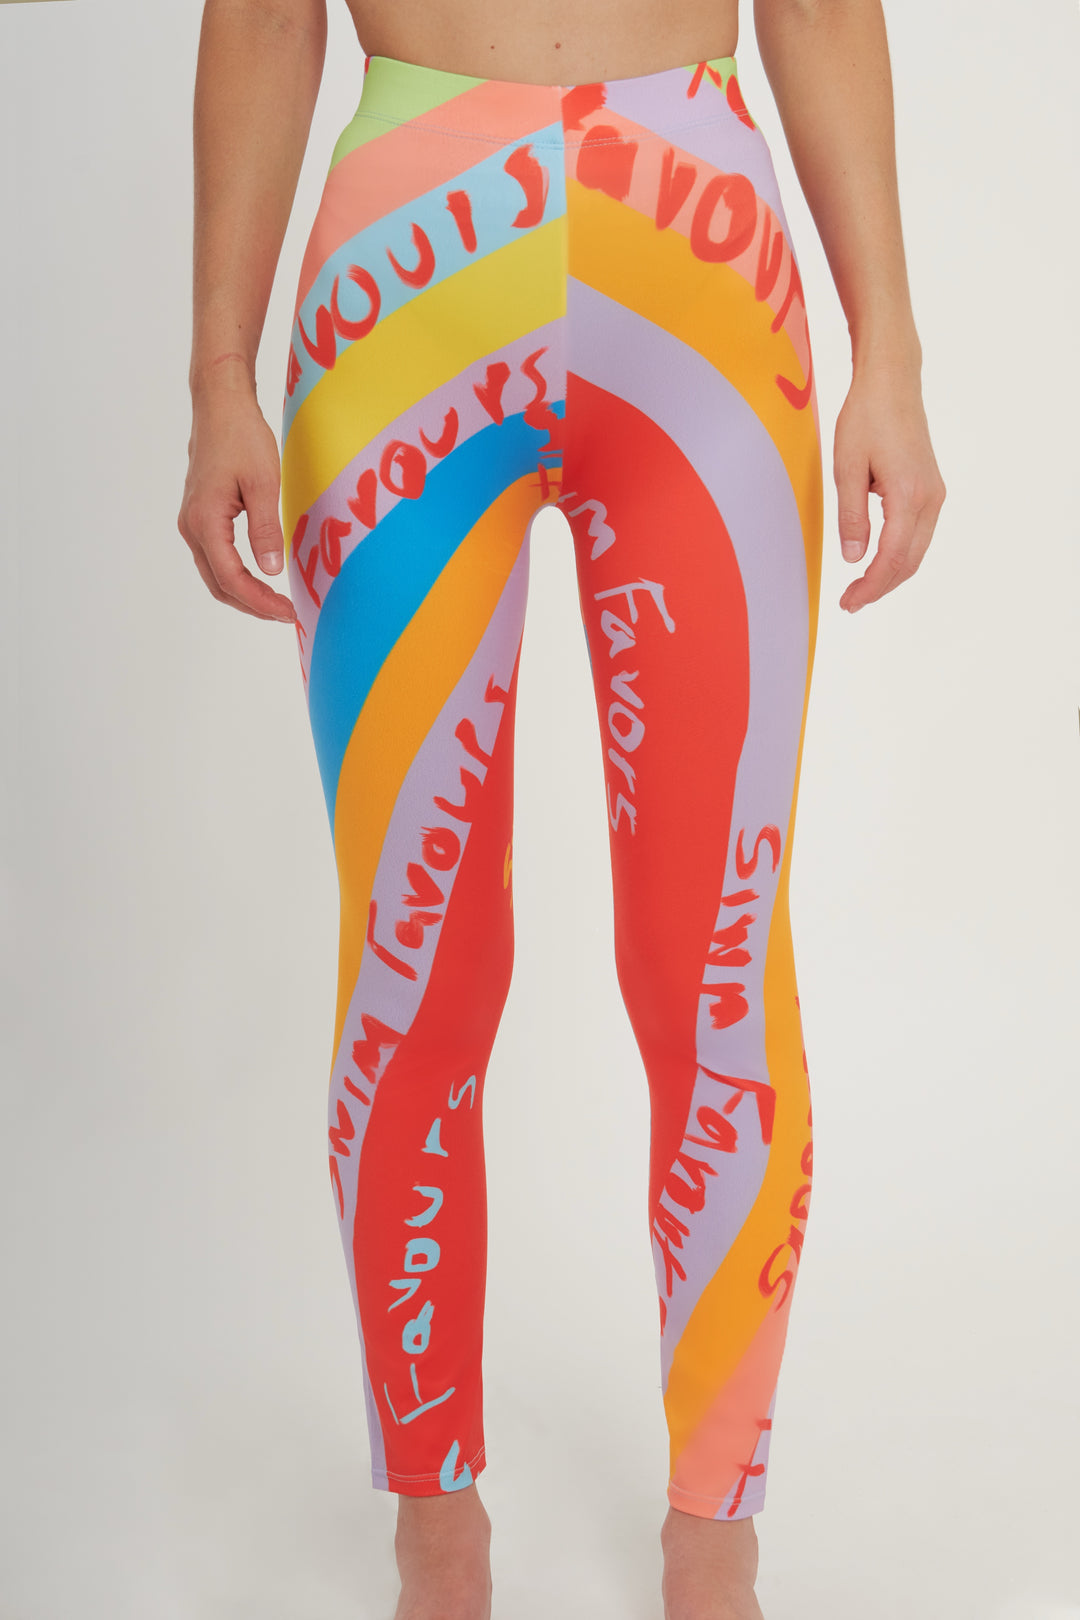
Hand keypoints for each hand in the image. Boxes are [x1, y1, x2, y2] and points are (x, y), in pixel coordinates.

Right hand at [177, 387, 295, 623]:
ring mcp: (192, 522)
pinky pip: (215, 558)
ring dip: (244, 593)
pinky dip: (236, 576)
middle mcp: (191, 526)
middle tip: (286, 613)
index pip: (231, 578)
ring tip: (276, 603)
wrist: (219, 405)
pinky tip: (260, 578)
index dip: (260, 601)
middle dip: (252, 605)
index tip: (288, 611)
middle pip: (218, 584)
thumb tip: (271, 571)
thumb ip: (266, 529)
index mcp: (205, 521)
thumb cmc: (241, 436)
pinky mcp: (199, 516)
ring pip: (214, 574)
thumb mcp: (263, 482)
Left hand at [833, 364, 945, 611]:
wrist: (892, 382)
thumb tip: (854, 558)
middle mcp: (930, 498)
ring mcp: (934, 494)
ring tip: (860, 588)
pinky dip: (899, 554)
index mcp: (909, 494)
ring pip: (917, 550)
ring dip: (890, 574)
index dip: (870, 586)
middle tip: (850, 603)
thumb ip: (851, 516)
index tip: (849, 602)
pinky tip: (876, 561)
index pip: (892, 557)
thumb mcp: (846, 468)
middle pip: (910, 561)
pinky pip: (918, 534)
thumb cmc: (866, 417)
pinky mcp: (930, 488)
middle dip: (880, 587)